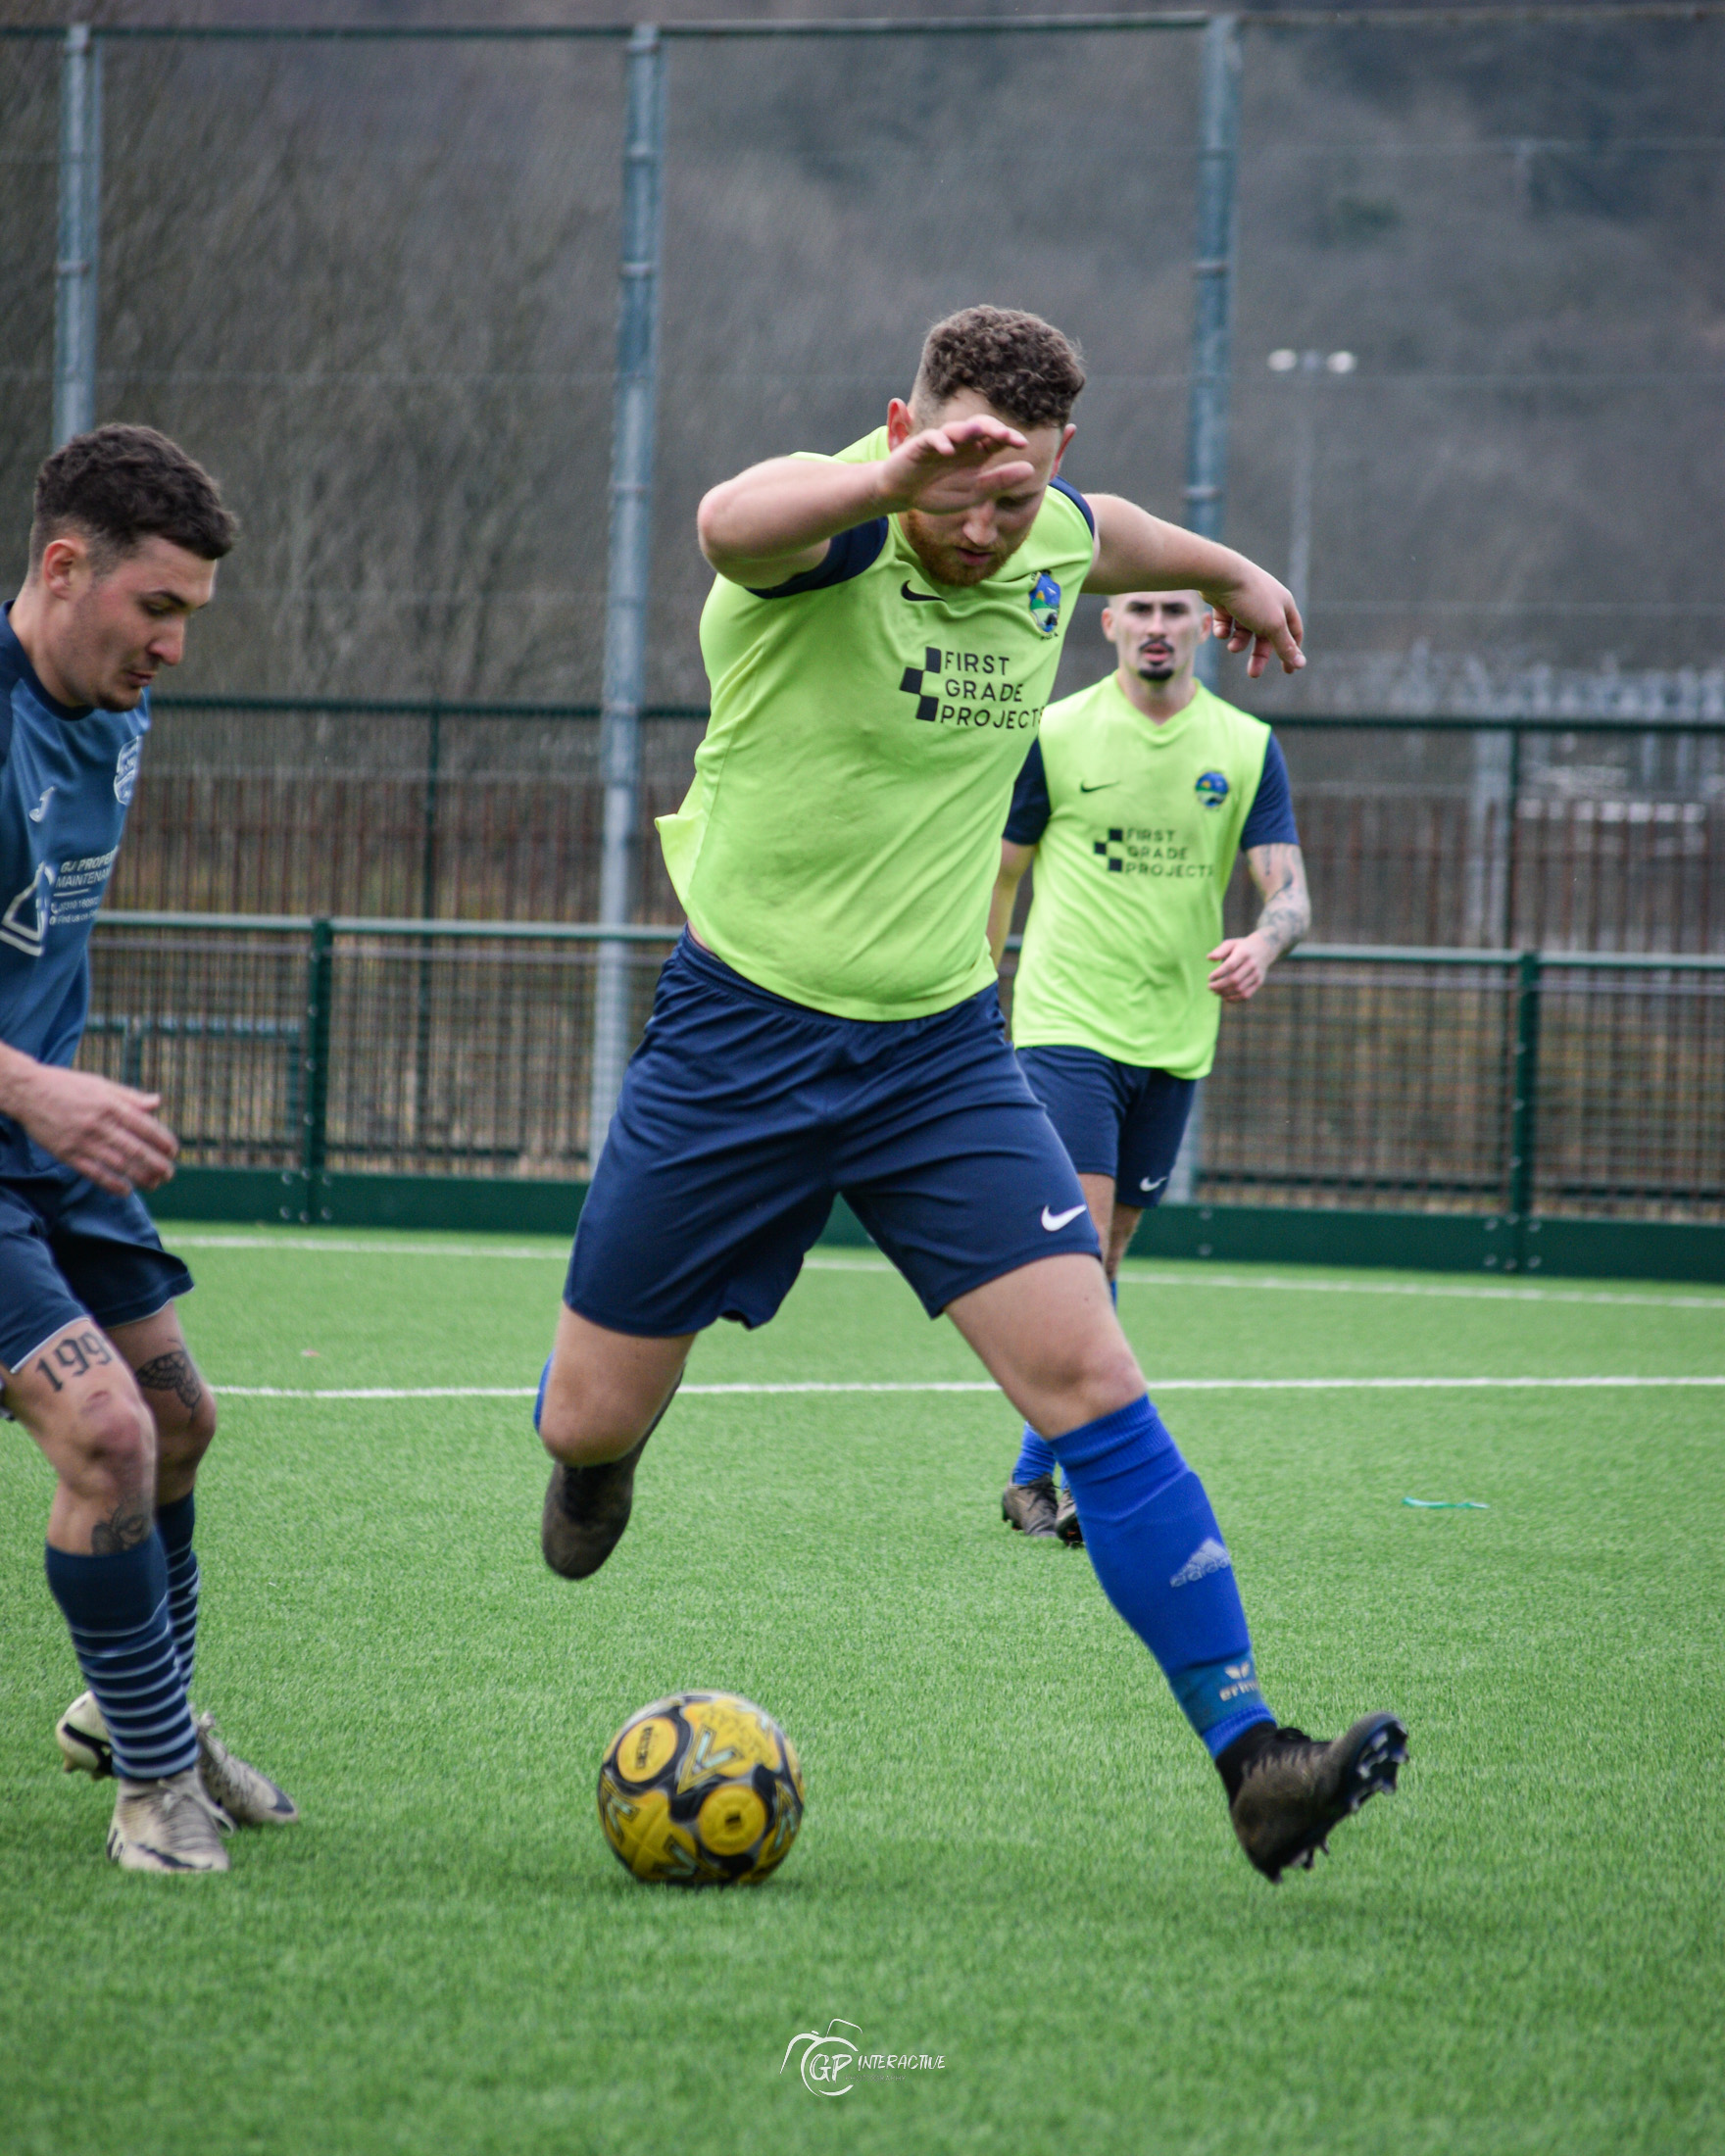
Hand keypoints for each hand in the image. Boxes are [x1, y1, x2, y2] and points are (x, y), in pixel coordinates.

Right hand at [6, 1061, 178, 1193]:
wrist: (28, 1092)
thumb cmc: (67, 1086)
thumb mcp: (101, 1084)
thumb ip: (130, 1097)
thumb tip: (157, 1102)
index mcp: (110, 1105)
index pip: (145, 1126)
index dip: (162, 1141)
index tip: (173, 1151)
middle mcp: (99, 1124)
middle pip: (135, 1149)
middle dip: (156, 1164)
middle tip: (169, 1174)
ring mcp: (83, 1141)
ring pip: (118, 1164)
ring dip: (140, 1177)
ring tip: (154, 1184)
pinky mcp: (67, 1154)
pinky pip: (93, 1173)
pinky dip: (112, 1183)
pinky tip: (126, 1190)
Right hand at [877, 413, 1033, 516]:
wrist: (904, 495)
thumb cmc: (939, 492)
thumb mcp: (974, 492)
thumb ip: (1000, 482)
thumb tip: (1031, 469)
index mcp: (977, 453)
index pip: (997, 439)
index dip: (1009, 437)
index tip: (1022, 444)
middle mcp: (961, 443)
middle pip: (980, 426)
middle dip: (992, 427)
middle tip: (1004, 435)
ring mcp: (941, 442)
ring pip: (957, 429)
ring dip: (967, 429)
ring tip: (978, 431)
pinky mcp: (920, 445)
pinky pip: (931, 438)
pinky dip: (939, 442)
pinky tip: (947, 450)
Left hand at [1204, 564, 1304, 678]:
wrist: (1222, 576)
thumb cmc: (1253, 598)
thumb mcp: (1273, 625)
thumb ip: (1285, 645)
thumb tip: (1300, 664)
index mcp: (1283, 604)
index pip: (1293, 631)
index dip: (1291, 651)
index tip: (1288, 671)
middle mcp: (1266, 603)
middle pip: (1266, 636)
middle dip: (1259, 655)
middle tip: (1253, 674)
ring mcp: (1245, 602)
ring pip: (1244, 632)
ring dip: (1239, 643)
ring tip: (1233, 647)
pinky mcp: (1225, 602)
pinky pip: (1227, 623)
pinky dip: (1224, 630)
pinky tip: (1222, 629)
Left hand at [1207, 934, 1272, 1001]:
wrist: (1265, 948)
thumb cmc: (1243, 946)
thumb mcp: (1231, 944)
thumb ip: (1220, 951)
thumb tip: (1209, 958)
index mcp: (1243, 953)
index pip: (1230, 966)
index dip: (1218, 974)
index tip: (1210, 978)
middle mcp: (1252, 964)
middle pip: (1234, 980)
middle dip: (1219, 986)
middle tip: (1210, 987)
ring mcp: (1256, 974)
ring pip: (1239, 989)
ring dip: (1225, 993)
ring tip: (1215, 992)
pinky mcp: (1259, 982)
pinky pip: (1246, 995)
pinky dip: (1234, 999)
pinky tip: (1225, 997)